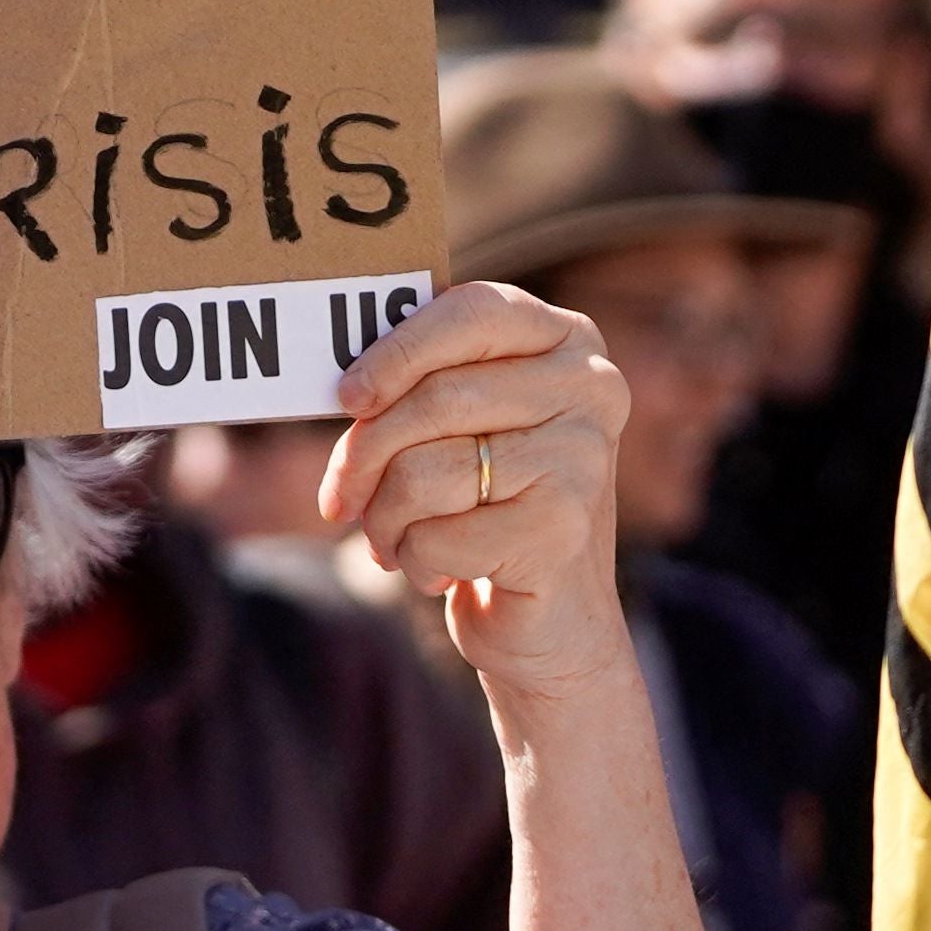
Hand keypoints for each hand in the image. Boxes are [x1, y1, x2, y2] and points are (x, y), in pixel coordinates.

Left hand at [321, 281, 634, 702]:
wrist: (554, 618)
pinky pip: (439, 535)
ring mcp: (583, 458)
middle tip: (340, 497)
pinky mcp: (563, 529)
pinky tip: (438, 573)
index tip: (346, 397)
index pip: (472, 312)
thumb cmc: (488, 506)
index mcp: (567, 340)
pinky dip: (414, 561)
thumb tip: (347, 389)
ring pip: (426, 471)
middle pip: (436, 399)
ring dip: (384, 519)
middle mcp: (591, 388)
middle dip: (364, 456)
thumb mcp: (462, 428)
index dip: (397, 350)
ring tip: (391, 540)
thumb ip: (422, 386)